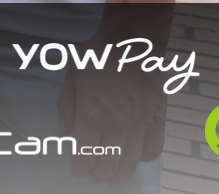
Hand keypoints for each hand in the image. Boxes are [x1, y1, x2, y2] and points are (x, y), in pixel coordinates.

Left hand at [57, 63, 166, 183]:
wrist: (131, 43)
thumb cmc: (97, 57)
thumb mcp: (73, 78)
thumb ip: (66, 108)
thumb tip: (61, 133)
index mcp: (90, 118)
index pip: (84, 157)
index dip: (79, 169)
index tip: (77, 170)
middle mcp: (115, 128)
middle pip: (106, 166)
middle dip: (97, 175)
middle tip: (93, 175)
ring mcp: (139, 127)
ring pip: (129, 164)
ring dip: (119, 175)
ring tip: (112, 176)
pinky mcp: (157, 122)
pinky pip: (152, 151)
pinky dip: (143, 159)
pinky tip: (135, 156)